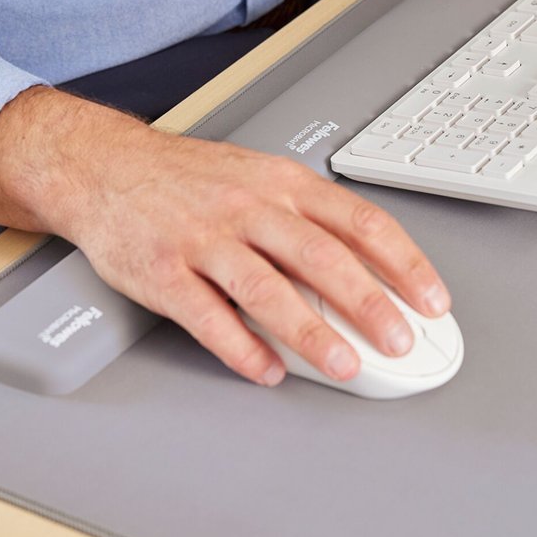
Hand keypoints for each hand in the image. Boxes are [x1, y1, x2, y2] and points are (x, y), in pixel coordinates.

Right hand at [0, 87, 450, 386]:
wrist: (105, 166)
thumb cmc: (189, 177)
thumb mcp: (258, 175)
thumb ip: (306, 217)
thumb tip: (367, 268)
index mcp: (281, 182)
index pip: (358, 220)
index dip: (403, 262)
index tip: (430, 298)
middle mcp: (248, 206)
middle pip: (321, 256)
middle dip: (369, 303)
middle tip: (401, 341)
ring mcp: (204, 238)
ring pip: (267, 288)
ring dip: (312, 332)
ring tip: (345, 365)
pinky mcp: (162, 271)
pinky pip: (207, 316)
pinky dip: (241, 348)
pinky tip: (267, 370)